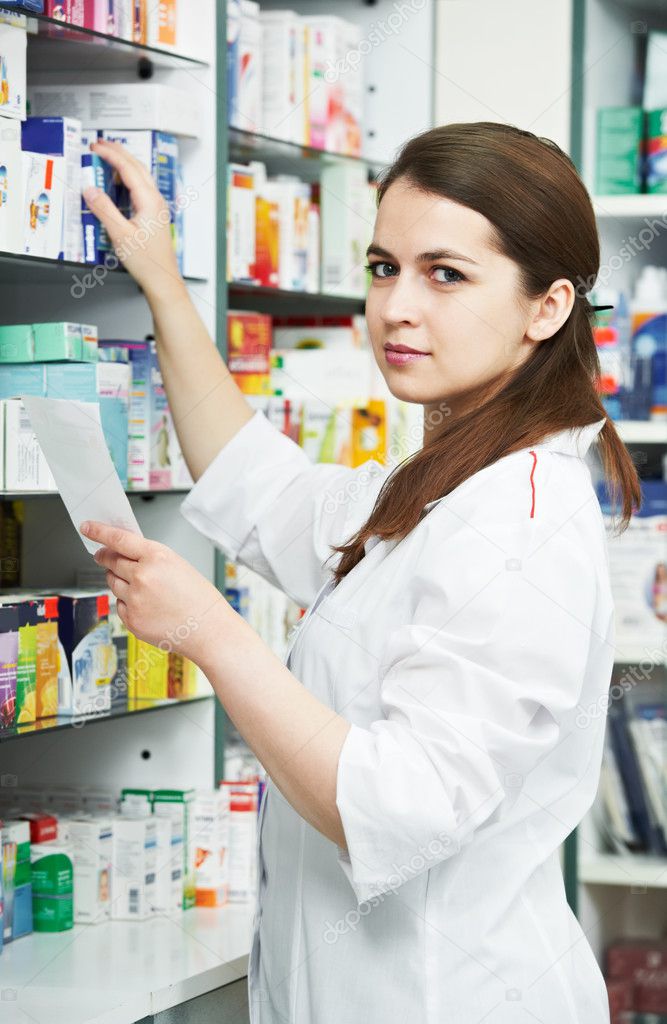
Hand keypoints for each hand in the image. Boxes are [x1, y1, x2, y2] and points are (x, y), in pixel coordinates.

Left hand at [80, 521, 228, 662]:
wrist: (209, 629)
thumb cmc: (199, 598)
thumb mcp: (177, 565)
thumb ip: (149, 557)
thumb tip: (123, 552)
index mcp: (157, 557)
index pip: (118, 539)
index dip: (99, 532)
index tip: (87, 528)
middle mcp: (142, 577)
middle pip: (111, 561)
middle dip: (105, 557)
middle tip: (102, 555)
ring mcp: (134, 599)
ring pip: (112, 582)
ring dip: (119, 580)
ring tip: (141, 587)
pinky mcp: (131, 619)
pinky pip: (119, 604)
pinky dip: (127, 602)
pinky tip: (147, 605)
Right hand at [82, 138, 185, 302]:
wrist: (162, 280)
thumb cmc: (147, 262)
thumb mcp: (119, 234)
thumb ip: (103, 209)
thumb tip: (89, 190)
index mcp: (148, 200)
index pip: (128, 168)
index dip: (110, 154)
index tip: (95, 146)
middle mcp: (156, 200)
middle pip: (137, 167)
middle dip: (118, 153)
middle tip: (101, 144)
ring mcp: (157, 208)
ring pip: (141, 176)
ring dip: (124, 164)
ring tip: (108, 158)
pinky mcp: (155, 216)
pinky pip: (142, 189)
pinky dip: (129, 179)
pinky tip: (119, 184)